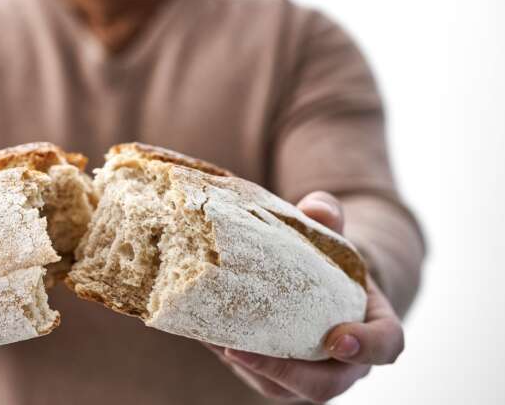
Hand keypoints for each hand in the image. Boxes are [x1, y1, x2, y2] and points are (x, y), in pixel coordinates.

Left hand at [203, 191, 404, 403]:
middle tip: (243, 351)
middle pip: (325, 385)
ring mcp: (310, 376)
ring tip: (217, 343)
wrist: (312, 283)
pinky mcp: (277, 378)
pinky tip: (206, 335)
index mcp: (374, 326)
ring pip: (284, 388)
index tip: (338, 339)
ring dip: (250, 370)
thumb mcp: (332, 235)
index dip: (367, 347)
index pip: (386, 345)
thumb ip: (328, 217)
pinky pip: (257, 379)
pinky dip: (232, 359)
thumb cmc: (328, 260)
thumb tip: (316, 207)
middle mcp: (346, 362)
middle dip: (287, 372)